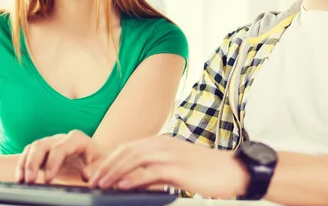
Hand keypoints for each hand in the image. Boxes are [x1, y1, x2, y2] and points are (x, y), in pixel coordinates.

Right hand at [17, 130, 106, 183]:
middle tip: (31, 180)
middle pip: (43, 145)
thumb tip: (87, 174)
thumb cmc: (98, 162)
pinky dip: (22, 164)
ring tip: (22, 180)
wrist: (94, 161)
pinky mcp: (44, 151)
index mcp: (77, 139)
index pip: (61, 147)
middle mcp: (62, 138)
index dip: (53, 162)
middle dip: (34, 162)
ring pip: (34, 148)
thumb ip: (96, 169)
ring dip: (26, 163)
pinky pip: (29, 153)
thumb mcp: (101, 165)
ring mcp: (51, 143)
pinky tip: (20, 177)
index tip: (48, 179)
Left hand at [88, 136, 247, 198]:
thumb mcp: (177, 168)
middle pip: (126, 151)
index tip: (97, 173)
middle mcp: (162, 144)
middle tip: (93, 180)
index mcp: (161, 142)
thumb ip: (156, 172)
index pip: (128, 148)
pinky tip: (123, 186)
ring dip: (115, 172)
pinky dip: (134, 178)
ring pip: (134, 159)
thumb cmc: (207, 171)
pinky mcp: (178, 167)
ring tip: (102, 184)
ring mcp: (170, 154)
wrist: (234, 170)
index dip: (110, 160)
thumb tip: (135, 182)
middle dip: (107, 166)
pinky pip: (151, 171)